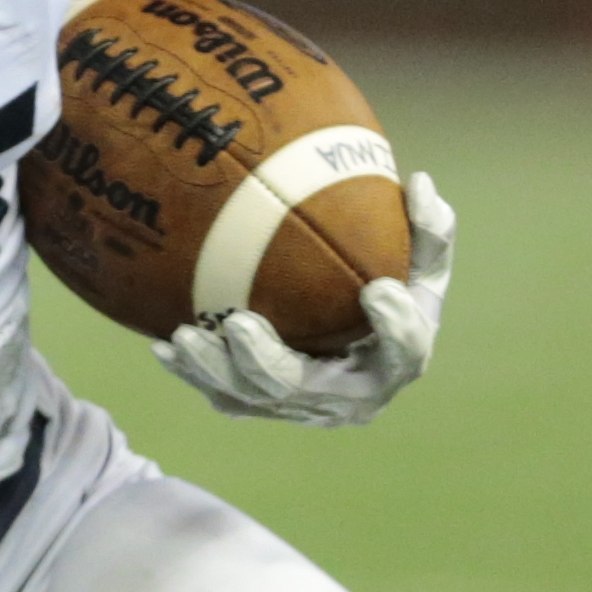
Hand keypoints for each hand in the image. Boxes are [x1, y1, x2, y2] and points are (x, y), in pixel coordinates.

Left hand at [159, 173, 453, 427]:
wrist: (351, 349)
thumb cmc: (386, 293)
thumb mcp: (418, 267)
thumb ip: (427, 232)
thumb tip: (423, 183)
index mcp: (396, 362)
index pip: (405, 353)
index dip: (396, 328)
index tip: (378, 289)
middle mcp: (349, 397)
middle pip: (303, 388)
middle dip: (266, 361)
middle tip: (237, 323)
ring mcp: (303, 408)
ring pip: (252, 397)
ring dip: (214, 368)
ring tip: (184, 335)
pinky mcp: (266, 409)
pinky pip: (224, 396)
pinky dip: (193, 373)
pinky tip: (164, 347)